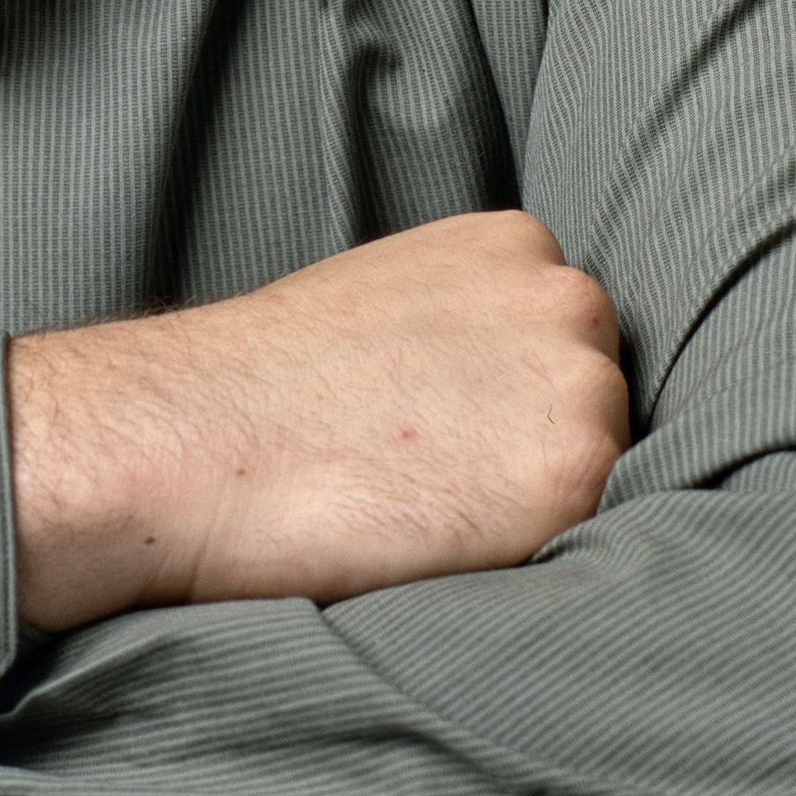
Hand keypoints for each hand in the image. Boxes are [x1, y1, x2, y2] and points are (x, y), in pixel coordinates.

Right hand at [5, 213, 628, 633]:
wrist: (196, 439)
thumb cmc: (268, 384)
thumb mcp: (389, 298)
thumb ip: (472, 321)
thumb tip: (510, 386)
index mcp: (518, 244)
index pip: (564, 341)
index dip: (505, 401)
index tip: (435, 426)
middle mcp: (569, 298)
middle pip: (599, 400)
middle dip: (534, 442)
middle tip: (429, 470)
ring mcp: (581, 385)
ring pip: (599, 469)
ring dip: (537, 499)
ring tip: (429, 500)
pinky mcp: (574, 475)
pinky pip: (588, 535)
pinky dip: (529, 551)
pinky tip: (443, 533)